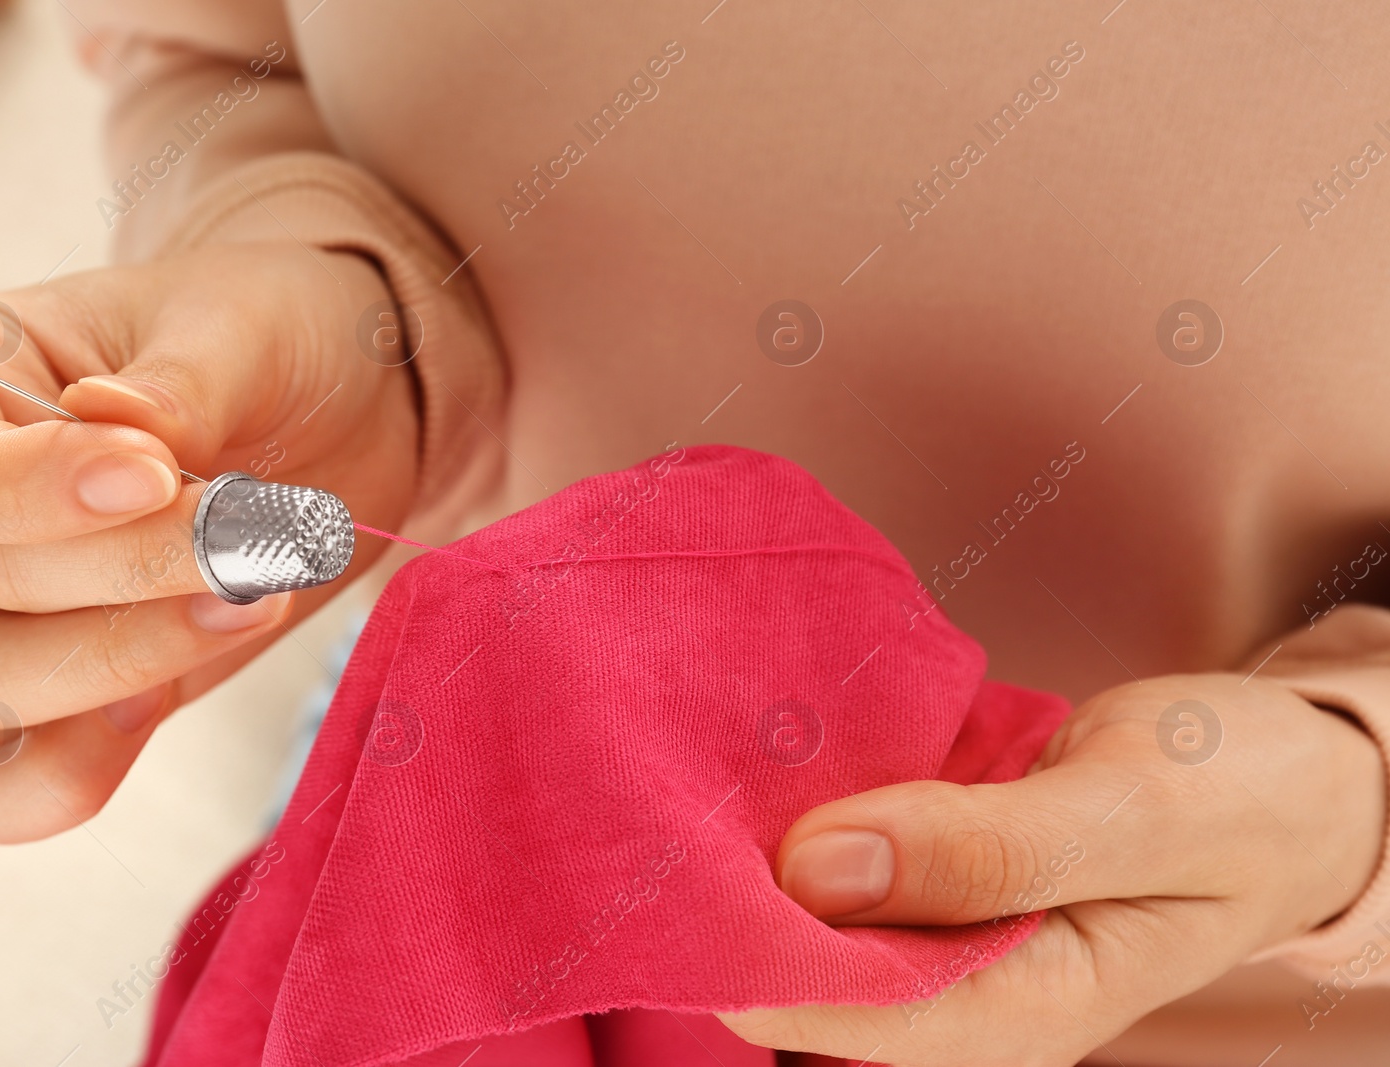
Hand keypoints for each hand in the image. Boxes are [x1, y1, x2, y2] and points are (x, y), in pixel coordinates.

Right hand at [0, 242, 418, 842]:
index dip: (23, 491)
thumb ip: (181, 381)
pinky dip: (73, 776)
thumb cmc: (271, 330)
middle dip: (130, 569)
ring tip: (260, 587)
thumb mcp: (239, 319)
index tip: (153, 472)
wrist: (351, 401)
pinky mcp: (100, 682)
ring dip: (135, 656)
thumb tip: (114, 426)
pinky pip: (29, 773)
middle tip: (254, 533)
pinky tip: (166, 706)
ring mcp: (18, 606)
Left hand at [719, 671, 1386, 1065]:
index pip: (861, 1019)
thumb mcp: (1137, 806)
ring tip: (702, 789)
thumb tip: (818, 869)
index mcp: (1033, 1005)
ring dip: (762, 866)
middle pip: (821, 985)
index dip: (764, 956)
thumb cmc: (1233, 794)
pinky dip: (804, 827)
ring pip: (822, 929)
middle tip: (677, 817)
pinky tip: (764, 773)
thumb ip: (992, 845)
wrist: (1284, 782)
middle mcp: (975, 994)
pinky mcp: (937, 890)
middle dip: (746, 913)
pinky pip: (848, 875)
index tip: (692, 877)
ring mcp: (952, 944)